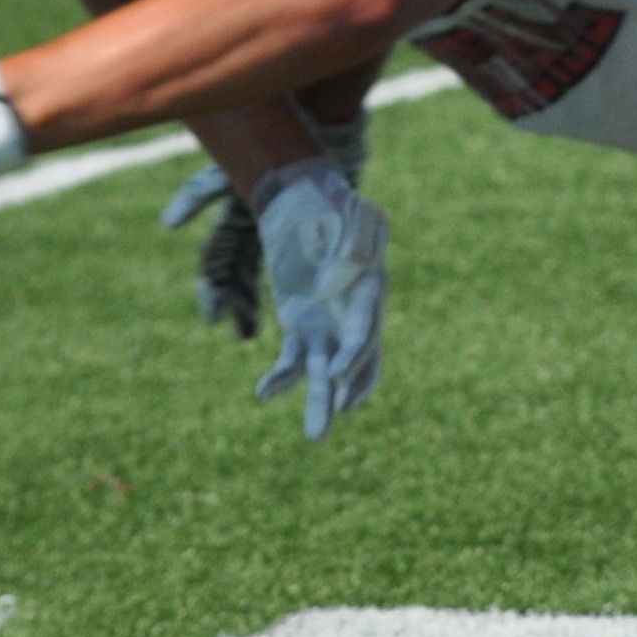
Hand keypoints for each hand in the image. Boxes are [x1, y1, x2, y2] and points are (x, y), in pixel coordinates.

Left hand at [245, 159, 388, 437]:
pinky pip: (291, 359)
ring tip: (315, 438)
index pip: (366, 330)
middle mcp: (353, 314)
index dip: (354, 354)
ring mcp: (326, 324)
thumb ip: (353, 243)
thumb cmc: (331, 200)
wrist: (300, 198)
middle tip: (338, 412)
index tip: (335, 373)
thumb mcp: (351, 210)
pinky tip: (265, 394)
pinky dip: (280, 378)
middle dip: (346, 389)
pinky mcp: (299, 326)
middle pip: (354, 360)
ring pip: (324, 371)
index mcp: (371, 290)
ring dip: (320, 403)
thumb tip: (333, 284)